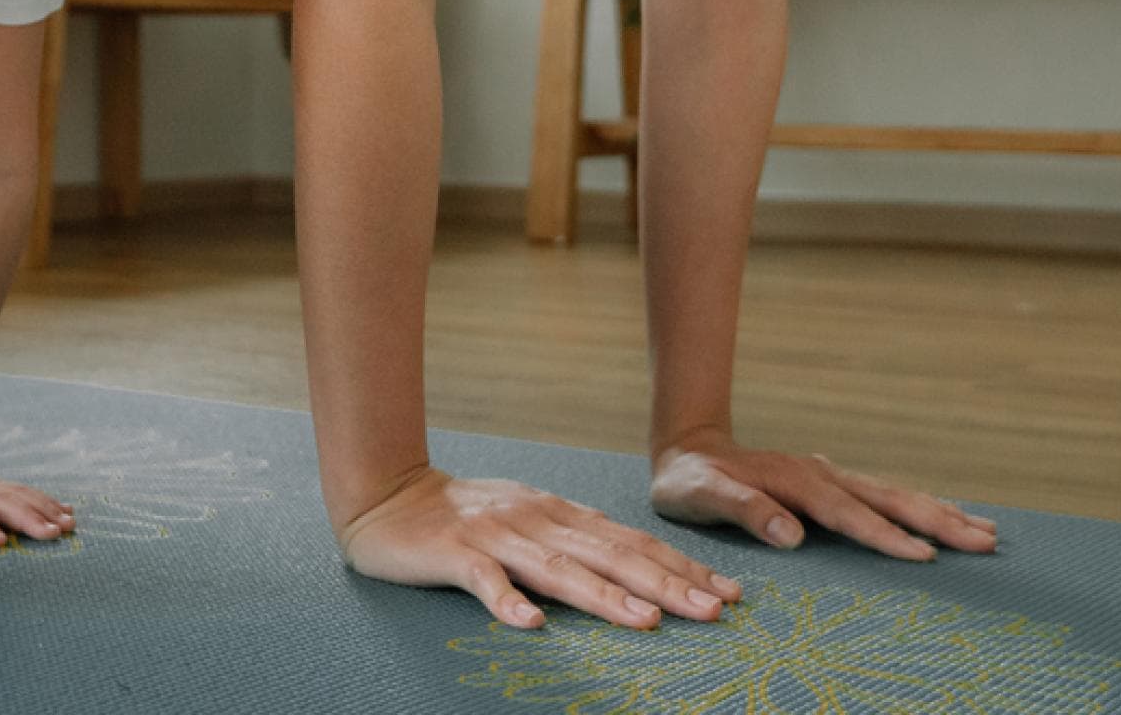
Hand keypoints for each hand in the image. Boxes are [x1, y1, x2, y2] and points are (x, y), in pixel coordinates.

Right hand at [339, 464, 742, 628]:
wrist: (392, 496)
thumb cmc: (470, 517)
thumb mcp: (534, 520)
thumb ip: (578, 541)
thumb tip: (639, 570)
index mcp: (562, 514)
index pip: (634, 543)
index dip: (682, 567)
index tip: (728, 593)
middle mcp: (539, 521)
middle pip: (612, 556)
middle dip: (667, 584)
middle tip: (715, 611)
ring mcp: (498, 537)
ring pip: (561, 570)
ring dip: (607, 598)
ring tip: (649, 623)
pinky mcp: (455, 555)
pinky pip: (484, 583)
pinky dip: (508, 603)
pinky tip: (533, 626)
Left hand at [651, 429, 997, 560]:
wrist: (688, 449)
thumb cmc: (690, 480)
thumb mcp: (702, 495)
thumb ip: (745, 510)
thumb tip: (791, 533)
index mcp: (796, 481)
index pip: (849, 514)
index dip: (886, 536)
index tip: (925, 556)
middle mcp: (822, 474)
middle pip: (889, 498)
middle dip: (938, 520)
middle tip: (986, 539)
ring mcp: (830, 476)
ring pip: (894, 494)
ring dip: (939, 512)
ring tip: (986, 530)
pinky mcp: (832, 484)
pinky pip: (884, 496)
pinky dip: (918, 506)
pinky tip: (943, 516)